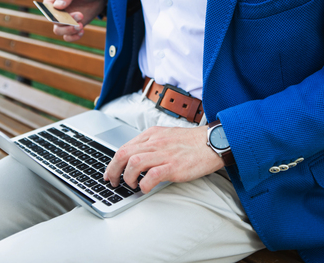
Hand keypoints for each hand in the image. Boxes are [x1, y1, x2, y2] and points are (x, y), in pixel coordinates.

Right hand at [43, 0, 108, 41]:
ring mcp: (63, 18)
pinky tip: (82, 31)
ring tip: (81, 26)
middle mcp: (55, 8)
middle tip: (81, 15)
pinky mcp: (71, 25)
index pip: (47, 8)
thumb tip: (57, 6)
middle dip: (66, 21)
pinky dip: (73, 37)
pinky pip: (67, 36)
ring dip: (69, 30)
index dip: (54, 13)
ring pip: (58, 31)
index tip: (67, 12)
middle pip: (53, 21)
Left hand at [104, 126, 224, 193]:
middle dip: (113, 170)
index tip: (110, 172)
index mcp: (152, 134)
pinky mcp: (174, 166)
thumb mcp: (167, 135)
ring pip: (134, 162)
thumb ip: (151, 144)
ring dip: (127, 177)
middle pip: (124, 154)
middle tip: (113, 182)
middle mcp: (155, 142)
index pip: (124, 147)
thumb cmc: (191, 142)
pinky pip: (152, 175)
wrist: (213, 142)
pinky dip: (144, 184)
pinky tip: (145, 188)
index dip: (113, 162)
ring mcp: (164, 154)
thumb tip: (135, 158)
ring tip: (130, 185)